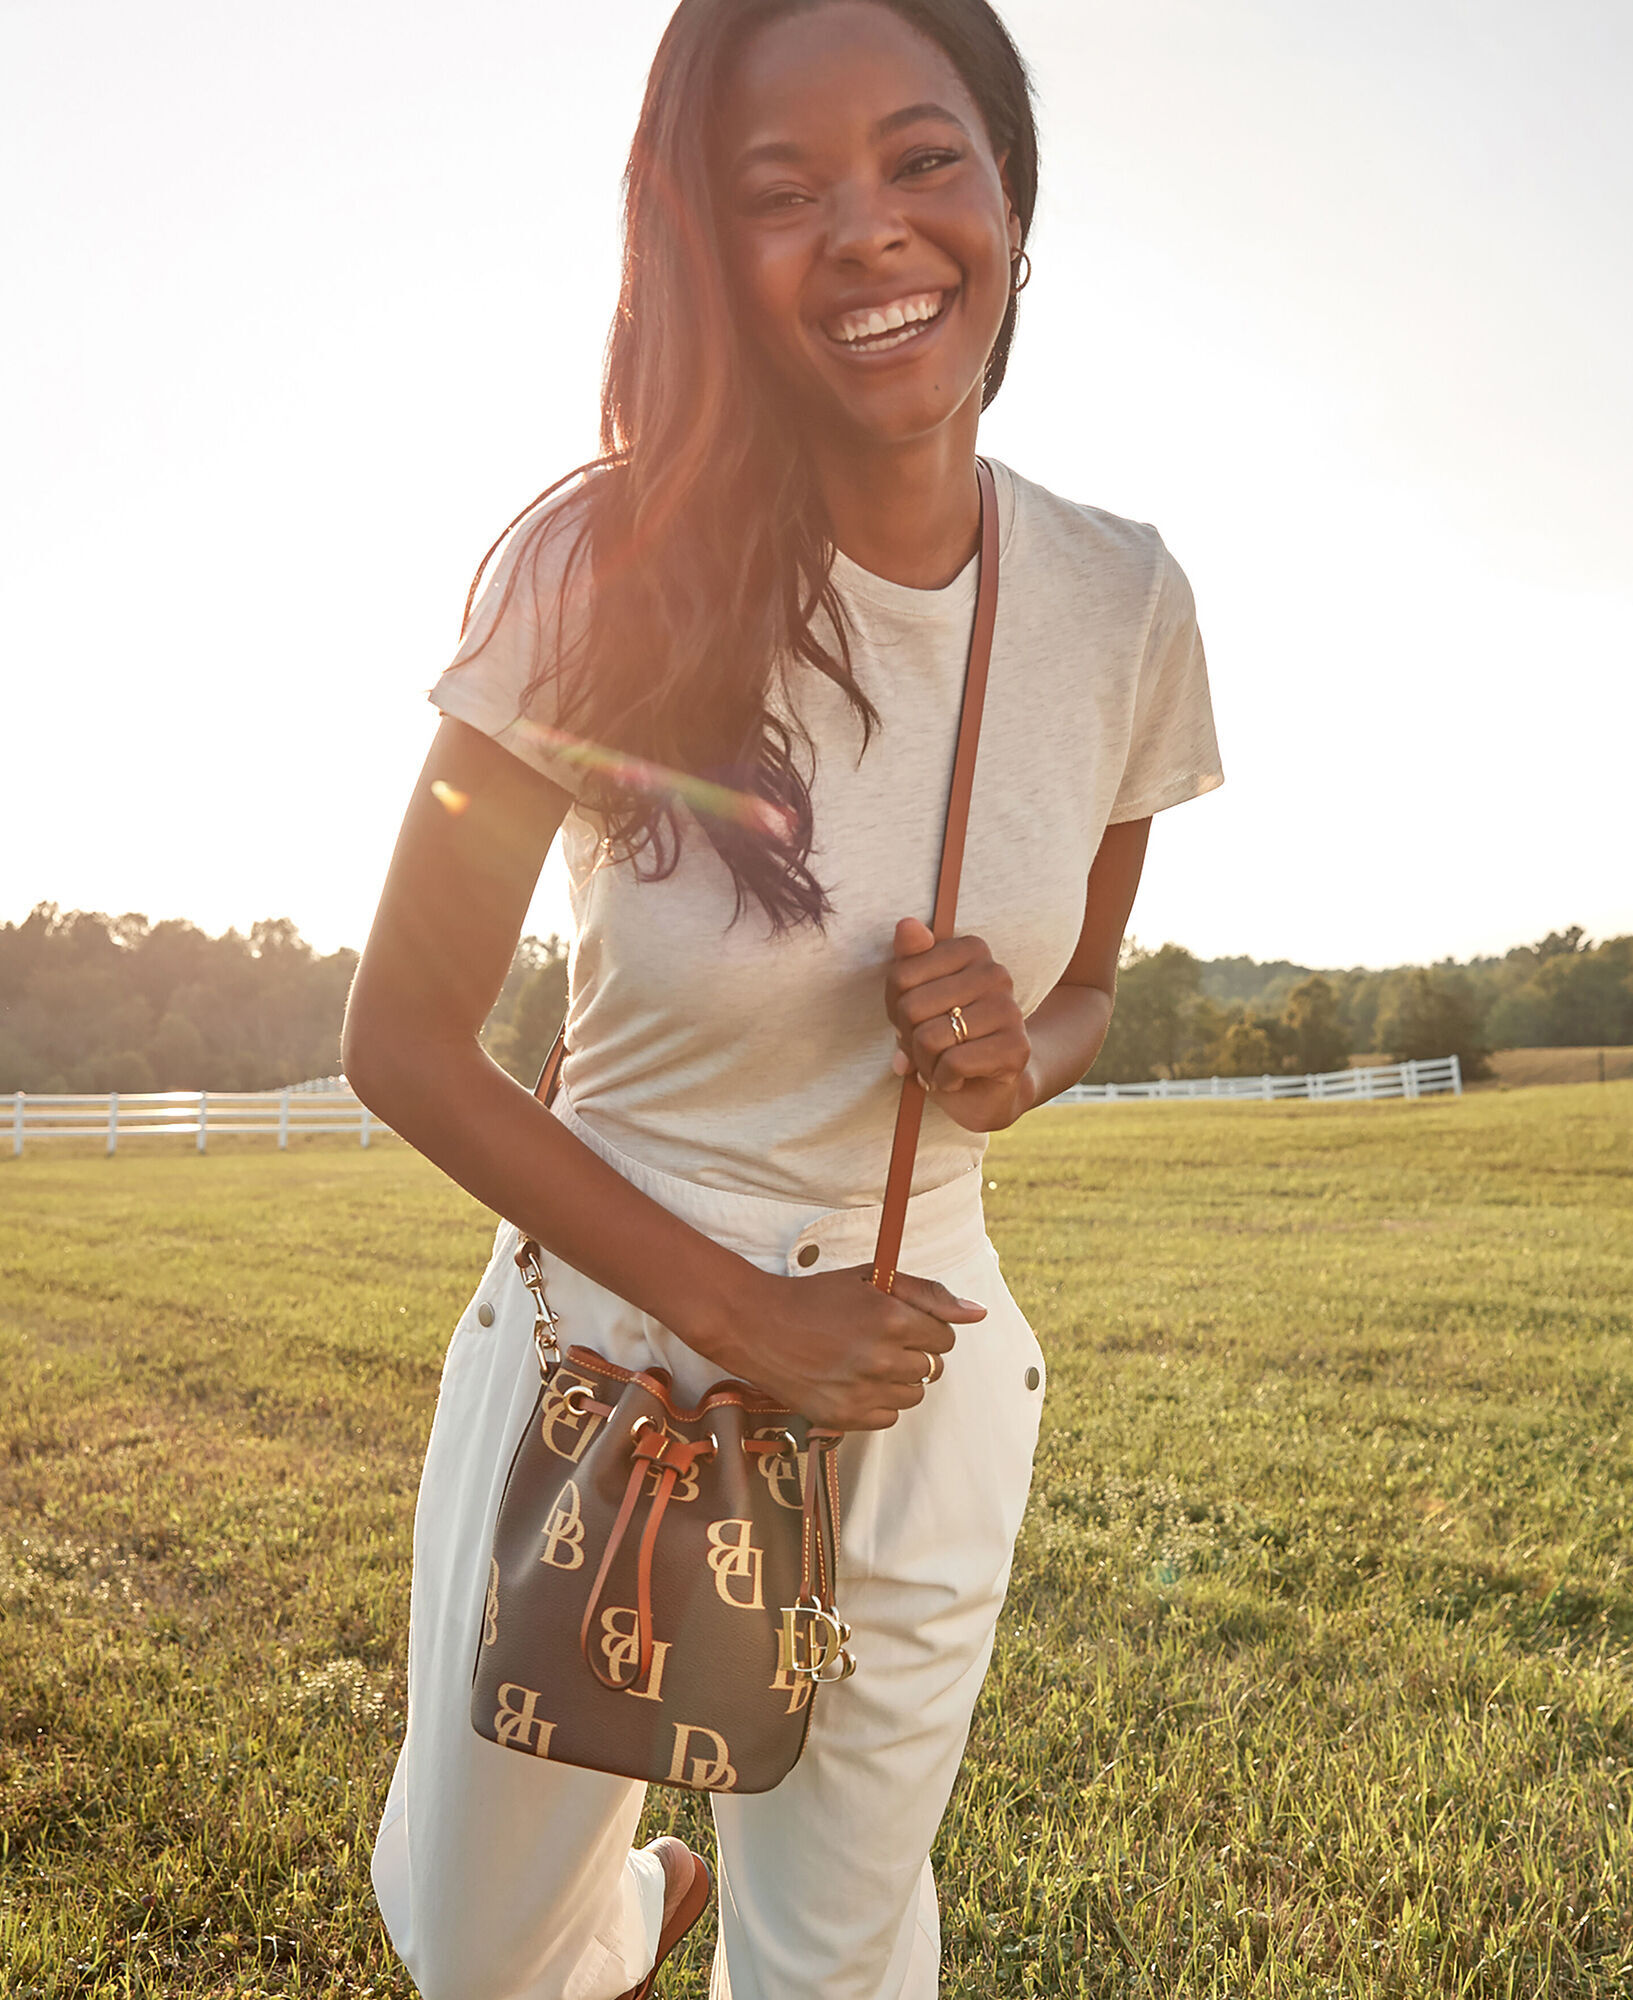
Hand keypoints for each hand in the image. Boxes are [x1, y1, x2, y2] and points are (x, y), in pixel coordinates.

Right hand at [728, 1265, 986, 1430]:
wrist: (757, 1325)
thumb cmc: (817, 1297)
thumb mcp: (872, 1279)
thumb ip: (929, 1294)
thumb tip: (978, 1314)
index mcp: (892, 1319)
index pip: (945, 1339)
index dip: (926, 1329)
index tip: (902, 1324)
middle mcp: (881, 1359)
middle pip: (932, 1369)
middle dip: (913, 1353)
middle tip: (878, 1339)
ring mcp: (862, 1392)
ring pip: (912, 1395)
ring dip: (897, 1379)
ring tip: (863, 1360)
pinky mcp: (844, 1418)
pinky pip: (888, 1418)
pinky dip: (876, 1401)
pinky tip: (852, 1380)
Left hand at [884, 917, 1034, 1132]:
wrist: (985, 1086)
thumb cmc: (945, 1034)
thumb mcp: (916, 995)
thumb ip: (910, 958)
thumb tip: (906, 925)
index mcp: (971, 949)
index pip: (900, 976)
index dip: (895, 1009)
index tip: (914, 1021)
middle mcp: (995, 973)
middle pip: (911, 1008)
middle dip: (909, 1039)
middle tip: (927, 1049)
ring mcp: (1009, 1010)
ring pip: (930, 1039)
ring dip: (925, 1064)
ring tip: (940, 1065)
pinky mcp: (1016, 1047)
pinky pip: (953, 1063)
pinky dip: (943, 1080)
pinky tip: (956, 1079)